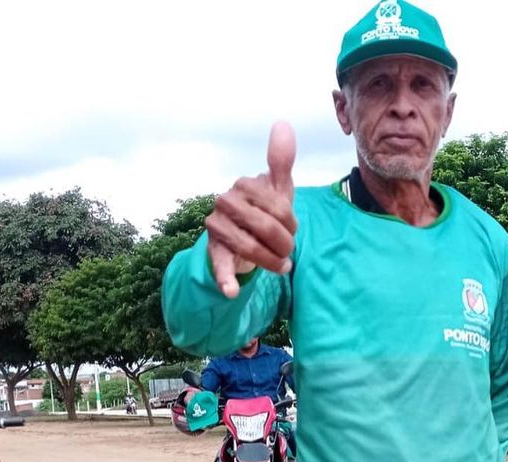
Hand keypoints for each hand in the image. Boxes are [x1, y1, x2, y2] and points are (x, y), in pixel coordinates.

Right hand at [205, 121, 297, 297]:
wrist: (242, 237)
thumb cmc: (263, 210)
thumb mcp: (277, 188)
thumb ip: (280, 161)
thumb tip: (283, 123)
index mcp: (244, 185)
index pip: (278, 207)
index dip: (291, 223)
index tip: (293, 229)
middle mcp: (225, 202)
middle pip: (266, 227)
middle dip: (283, 244)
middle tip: (288, 252)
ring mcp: (217, 227)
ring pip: (250, 247)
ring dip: (270, 261)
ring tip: (280, 267)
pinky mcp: (214, 251)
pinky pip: (219, 265)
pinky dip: (225, 280)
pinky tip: (231, 292)